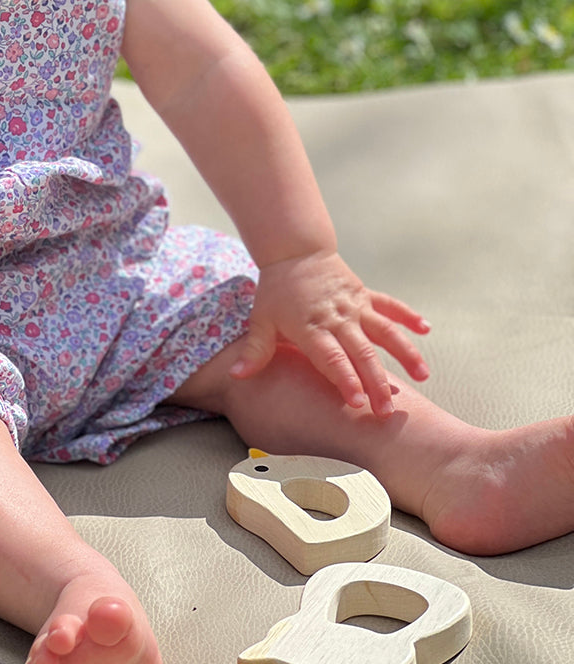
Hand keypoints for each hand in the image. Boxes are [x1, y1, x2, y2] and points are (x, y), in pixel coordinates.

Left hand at [229, 251, 429, 415]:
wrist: (293, 252)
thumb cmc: (275, 291)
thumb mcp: (260, 321)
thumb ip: (254, 351)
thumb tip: (236, 376)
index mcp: (311, 327)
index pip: (331, 358)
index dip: (345, 380)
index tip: (357, 403)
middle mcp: (337, 318)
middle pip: (362, 353)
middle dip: (376, 383)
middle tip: (387, 411)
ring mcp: (355, 305)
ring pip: (385, 331)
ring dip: (405, 353)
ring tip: (423, 376)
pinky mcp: (365, 294)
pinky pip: (390, 305)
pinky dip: (408, 315)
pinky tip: (425, 329)